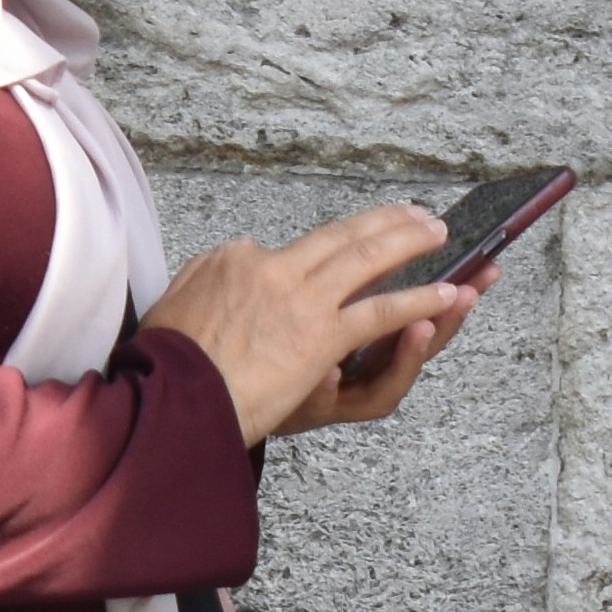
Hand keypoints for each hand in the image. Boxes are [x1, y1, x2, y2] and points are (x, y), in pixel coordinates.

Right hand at [146, 204, 467, 445]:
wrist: (171, 396)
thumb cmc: (165, 364)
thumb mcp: (172, 303)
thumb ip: (206, 277)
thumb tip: (233, 258)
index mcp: (236, 260)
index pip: (289, 249)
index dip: (324, 248)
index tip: (345, 246)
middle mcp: (273, 267)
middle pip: (340, 236)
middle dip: (383, 221)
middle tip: (415, 215)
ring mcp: (301, 299)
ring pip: (368, 260)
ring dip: (409, 243)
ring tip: (439, 236)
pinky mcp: (321, 334)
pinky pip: (381, 310)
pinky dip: (418, 299)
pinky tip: (446, 292)